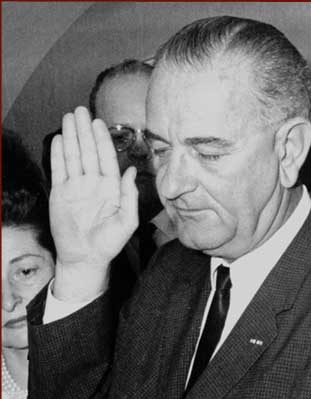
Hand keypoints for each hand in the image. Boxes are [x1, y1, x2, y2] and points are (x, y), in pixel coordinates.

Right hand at [50, 106, 138, 300]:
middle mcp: (94, 184)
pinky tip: (60, 139)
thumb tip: (132, 171)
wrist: (86, 257)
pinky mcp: (61, 193)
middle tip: (80, 110)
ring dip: (72, 136)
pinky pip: (59, 169)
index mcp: (112, 188)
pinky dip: (59, 154)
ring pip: (74, 156)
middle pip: (88, 151)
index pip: (106, 158)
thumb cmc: (109, 243)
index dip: (102, 140)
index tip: (98, 122)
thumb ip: (130, 196)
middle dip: (85, 130)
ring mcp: (77, 187)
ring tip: (69, 117)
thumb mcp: (127, 222)